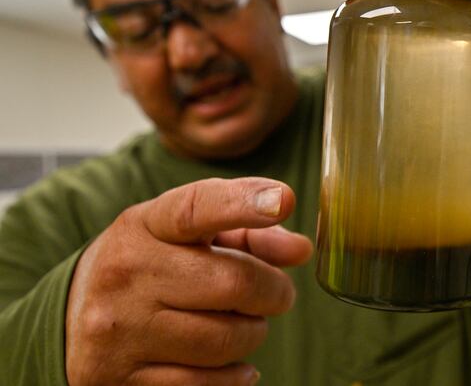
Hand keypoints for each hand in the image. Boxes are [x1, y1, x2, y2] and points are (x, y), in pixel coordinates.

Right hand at [65, 178, 312, 385]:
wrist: (72, 316)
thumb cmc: (150, 264)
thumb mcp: (188, 236)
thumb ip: (249, 234)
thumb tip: (301, 250)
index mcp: (144, 225)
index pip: (196, 209)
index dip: (243, 203)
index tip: (282, 201)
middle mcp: (126, 274)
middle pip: (233, 283)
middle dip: (274, 291)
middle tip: (278, 293)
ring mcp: (119, 330)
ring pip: (225, 339)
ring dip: (254, 333)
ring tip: (247, 323)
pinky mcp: (117, 379)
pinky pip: (205, 384)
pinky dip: (234, 375)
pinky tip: (234, 361)